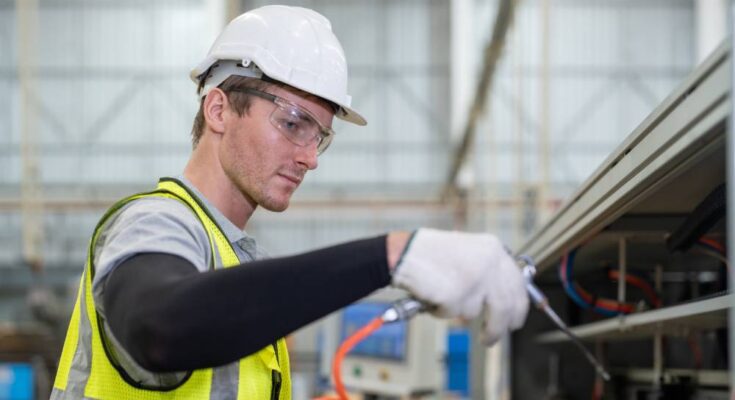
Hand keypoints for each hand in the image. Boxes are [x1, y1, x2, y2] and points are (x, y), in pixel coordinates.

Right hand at [391, 228, 528, 344]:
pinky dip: (441, 310)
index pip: (519, 285)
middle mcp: (489, 263)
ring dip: (458, 312)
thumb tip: (504, 302)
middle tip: (489, 338)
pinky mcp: (456, 294)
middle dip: (497, 328)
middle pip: (505, 307)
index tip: (515, 321)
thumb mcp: (469, 253)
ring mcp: (474, 279)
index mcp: (494, 249)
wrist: (405, 252)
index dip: (518, 308)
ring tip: (442, 295)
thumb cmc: (431, 254)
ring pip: (476, 313)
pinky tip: (433, 294)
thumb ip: (489, 272)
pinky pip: (452, 314)